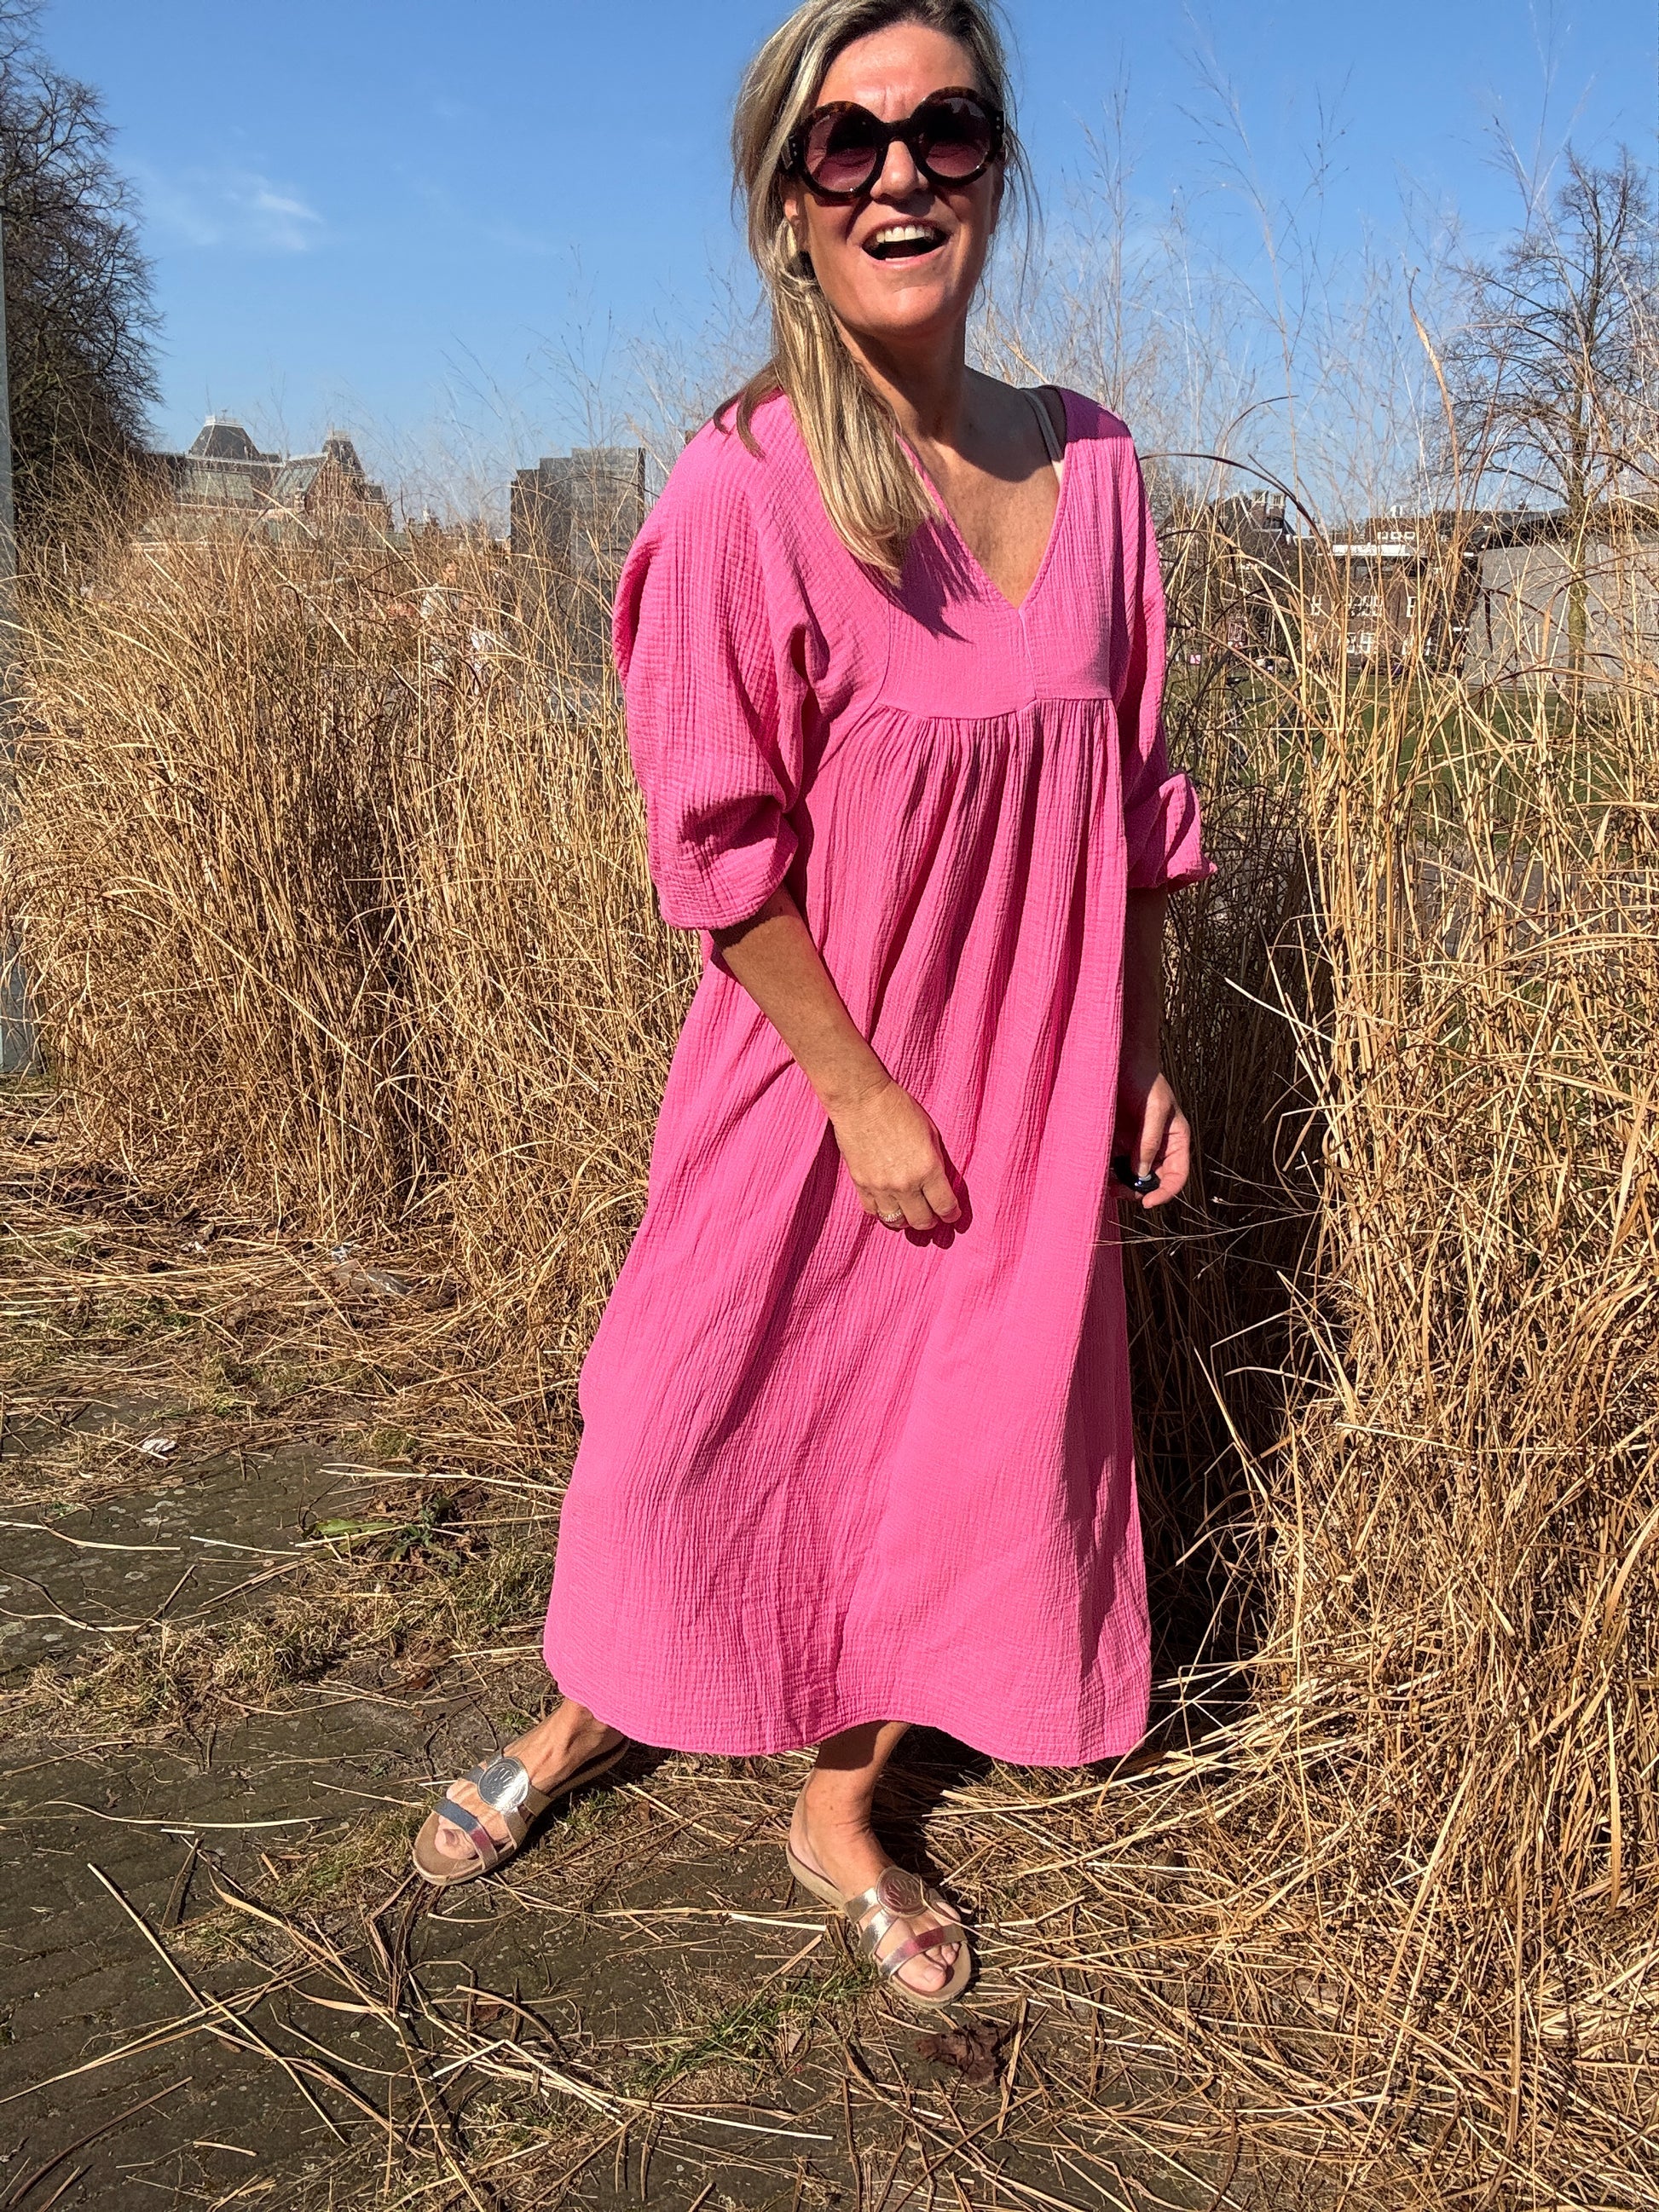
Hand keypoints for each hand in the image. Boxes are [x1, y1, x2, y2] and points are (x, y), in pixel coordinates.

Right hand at [828, 1076, 960, 1232]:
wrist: (862, 1099)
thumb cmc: (899, 1108)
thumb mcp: (930, 1133)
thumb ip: (936, 1162)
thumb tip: (940, 1183)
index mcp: (928, 1169)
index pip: (945, 1206)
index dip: (952, 1215)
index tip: (953, 1215)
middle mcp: (905, 1184)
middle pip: (922, 1221)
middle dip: (931, 1220)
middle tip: (933, 1214)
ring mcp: (881, 1187)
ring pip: (897, 1221)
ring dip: (907, 1220)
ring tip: (910, 1212)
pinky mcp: (861, 1184)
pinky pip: (873, 1211)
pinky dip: (883, 1212)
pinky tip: (888, 1204)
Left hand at [1110, 1067, 1190, 1210]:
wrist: (1120, 1057)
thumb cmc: (1145, 1079)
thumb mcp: (1155, 1109)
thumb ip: (1150, 1142)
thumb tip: (1143, 1173)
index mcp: (1176, 1140)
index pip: (1177, 1176)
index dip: (1165, 1193)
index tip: (1146, 1202)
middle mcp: (1158, 1146)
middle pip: (1152, 1181)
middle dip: (1136, 1189)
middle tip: (1115, 1190)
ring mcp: (1137, 1144)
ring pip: (1131, 1176)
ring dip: (1119, 1182)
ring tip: (1103, 1180)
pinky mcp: (1118, 1140)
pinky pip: (1114, 1163)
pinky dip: (1107, 1169)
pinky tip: (1096, 1167)